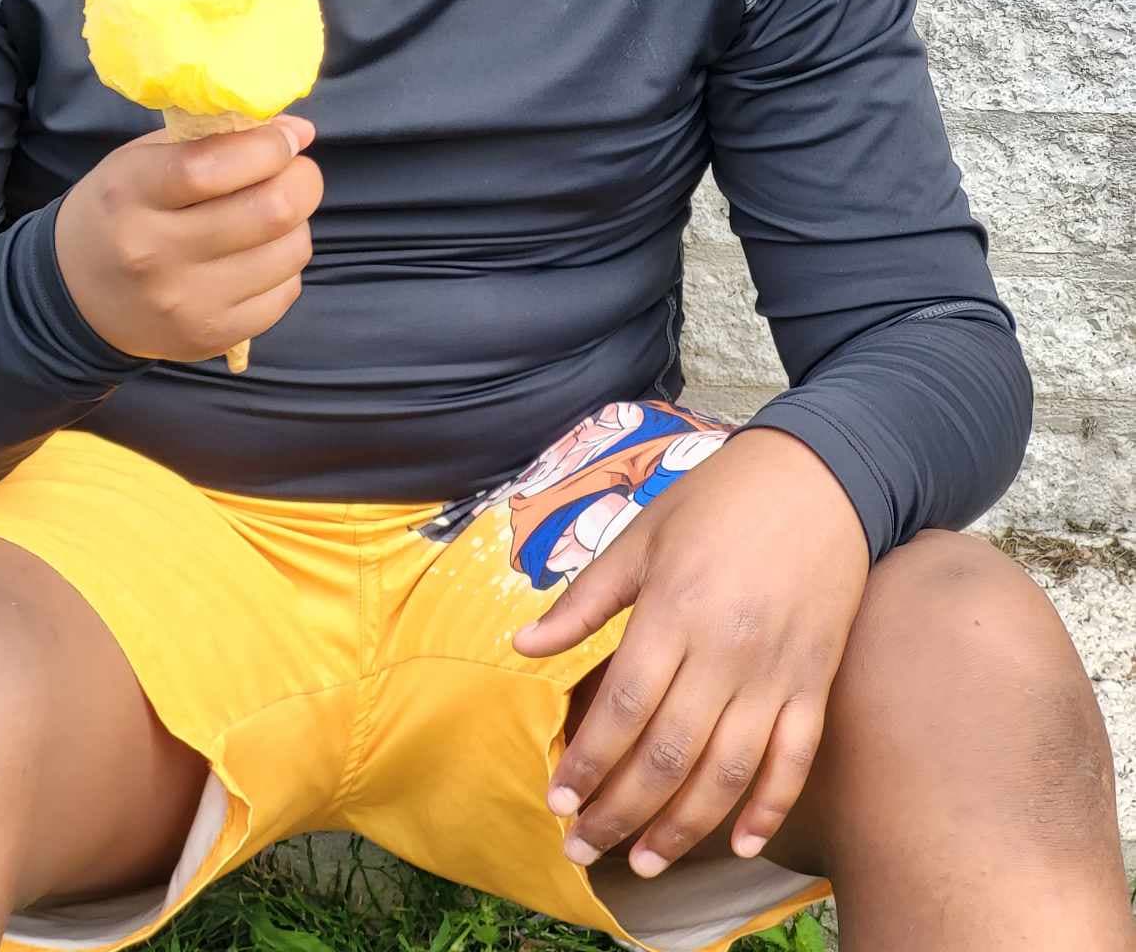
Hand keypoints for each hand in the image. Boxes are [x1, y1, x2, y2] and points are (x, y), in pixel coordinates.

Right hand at [53, 115, 321, 361]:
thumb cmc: (119, 211)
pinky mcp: (212, 337)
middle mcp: (156, 253)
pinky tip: (260, 255)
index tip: (286, 137)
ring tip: (274, 213)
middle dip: (302, 180)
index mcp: (131, 194)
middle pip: (269, 210)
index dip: (267, 146)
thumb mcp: (141, 159)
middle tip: (294, 172)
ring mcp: (187, 303)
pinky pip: (285, 292)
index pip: (212, 166)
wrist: (77, 298)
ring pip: (289, 251)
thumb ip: (213, 138)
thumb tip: (297, 131)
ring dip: (298, 223)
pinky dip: (286, 265)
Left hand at [513, 426, 869, 875]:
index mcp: (673, 611)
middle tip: (584, 848)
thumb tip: (523, 643)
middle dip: (620, 811)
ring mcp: (775, 672)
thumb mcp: (641, 536)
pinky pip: (794, 760)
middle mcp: (725, 652)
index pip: (622, 708)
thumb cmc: (718, 501)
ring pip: (726, 771)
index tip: (559, 799)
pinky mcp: (815, 681)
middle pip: (667, 754)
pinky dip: (769, 808)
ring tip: (645, 862)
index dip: (588, 763)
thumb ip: (585, 600)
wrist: (817, 478)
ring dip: (683, 828)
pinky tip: (741, 844)